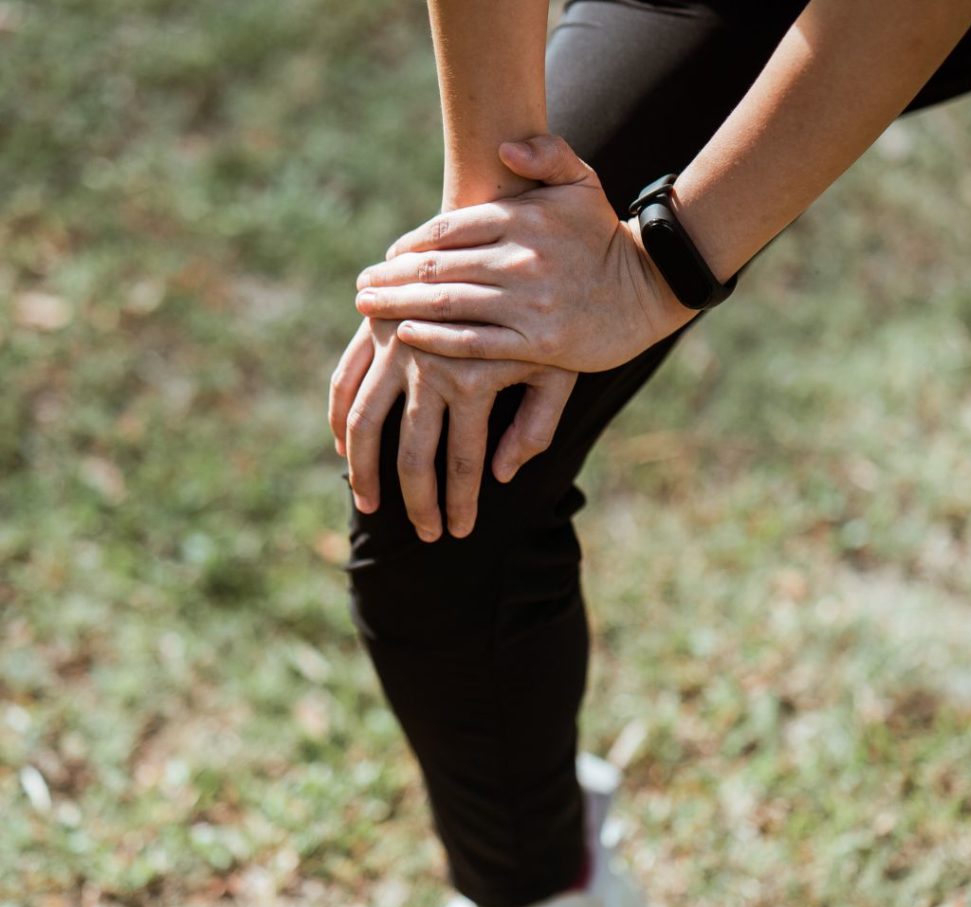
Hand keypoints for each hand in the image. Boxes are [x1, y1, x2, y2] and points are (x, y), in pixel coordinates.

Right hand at [327, 317, 576, 540]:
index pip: (462, 462)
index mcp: (473, 379)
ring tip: (368, 505)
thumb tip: (501, 475)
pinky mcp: (375, 328)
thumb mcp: (557, 366)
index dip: (459, 504)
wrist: (506, 232)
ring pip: (366, 423)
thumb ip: (535, 425)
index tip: (457, 532)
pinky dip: (339, 416)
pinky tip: (342, 448)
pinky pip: (345, 380)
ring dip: (364, 470)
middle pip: (412, 454)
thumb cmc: (543, 308)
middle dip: (418, 501)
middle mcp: (427, 367)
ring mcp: (395, 346)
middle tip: (424, 535)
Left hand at [353, 135, 696, 373]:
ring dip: (400, 306)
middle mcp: (520, 258)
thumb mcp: (583, 182)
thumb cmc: (606, 237)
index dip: (410, 245)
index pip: (449, 229)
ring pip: (448, 303)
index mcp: (524, 218)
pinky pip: (475, 341)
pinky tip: (406, 336)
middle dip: (391, 279)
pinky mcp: (538, 343)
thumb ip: (547, 153)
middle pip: (438, 267)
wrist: (650, 290)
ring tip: (368, 312)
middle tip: (359, 289)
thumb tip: (504, 145)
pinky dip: (436, 339)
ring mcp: (527, 303)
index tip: (387, 258)